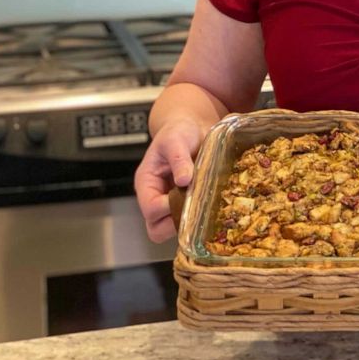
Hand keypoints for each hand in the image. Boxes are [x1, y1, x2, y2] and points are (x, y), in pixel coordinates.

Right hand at [134, 119, 203, 242]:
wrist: (193, 129)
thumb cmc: (179, 132)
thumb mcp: (176, 139)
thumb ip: (178, 158)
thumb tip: (183, 180)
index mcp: (147, 183)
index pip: (150, 209)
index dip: (167, 208)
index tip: (186, 194)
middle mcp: (156, 198)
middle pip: (157, 229)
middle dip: (176, 222)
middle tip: (196, 205)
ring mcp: (171, 204)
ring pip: (174, 230)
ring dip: (190, 223)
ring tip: (205, 204)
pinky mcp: (187, 205)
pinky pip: (190, 224)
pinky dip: (200, 219)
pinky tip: (212, 204)